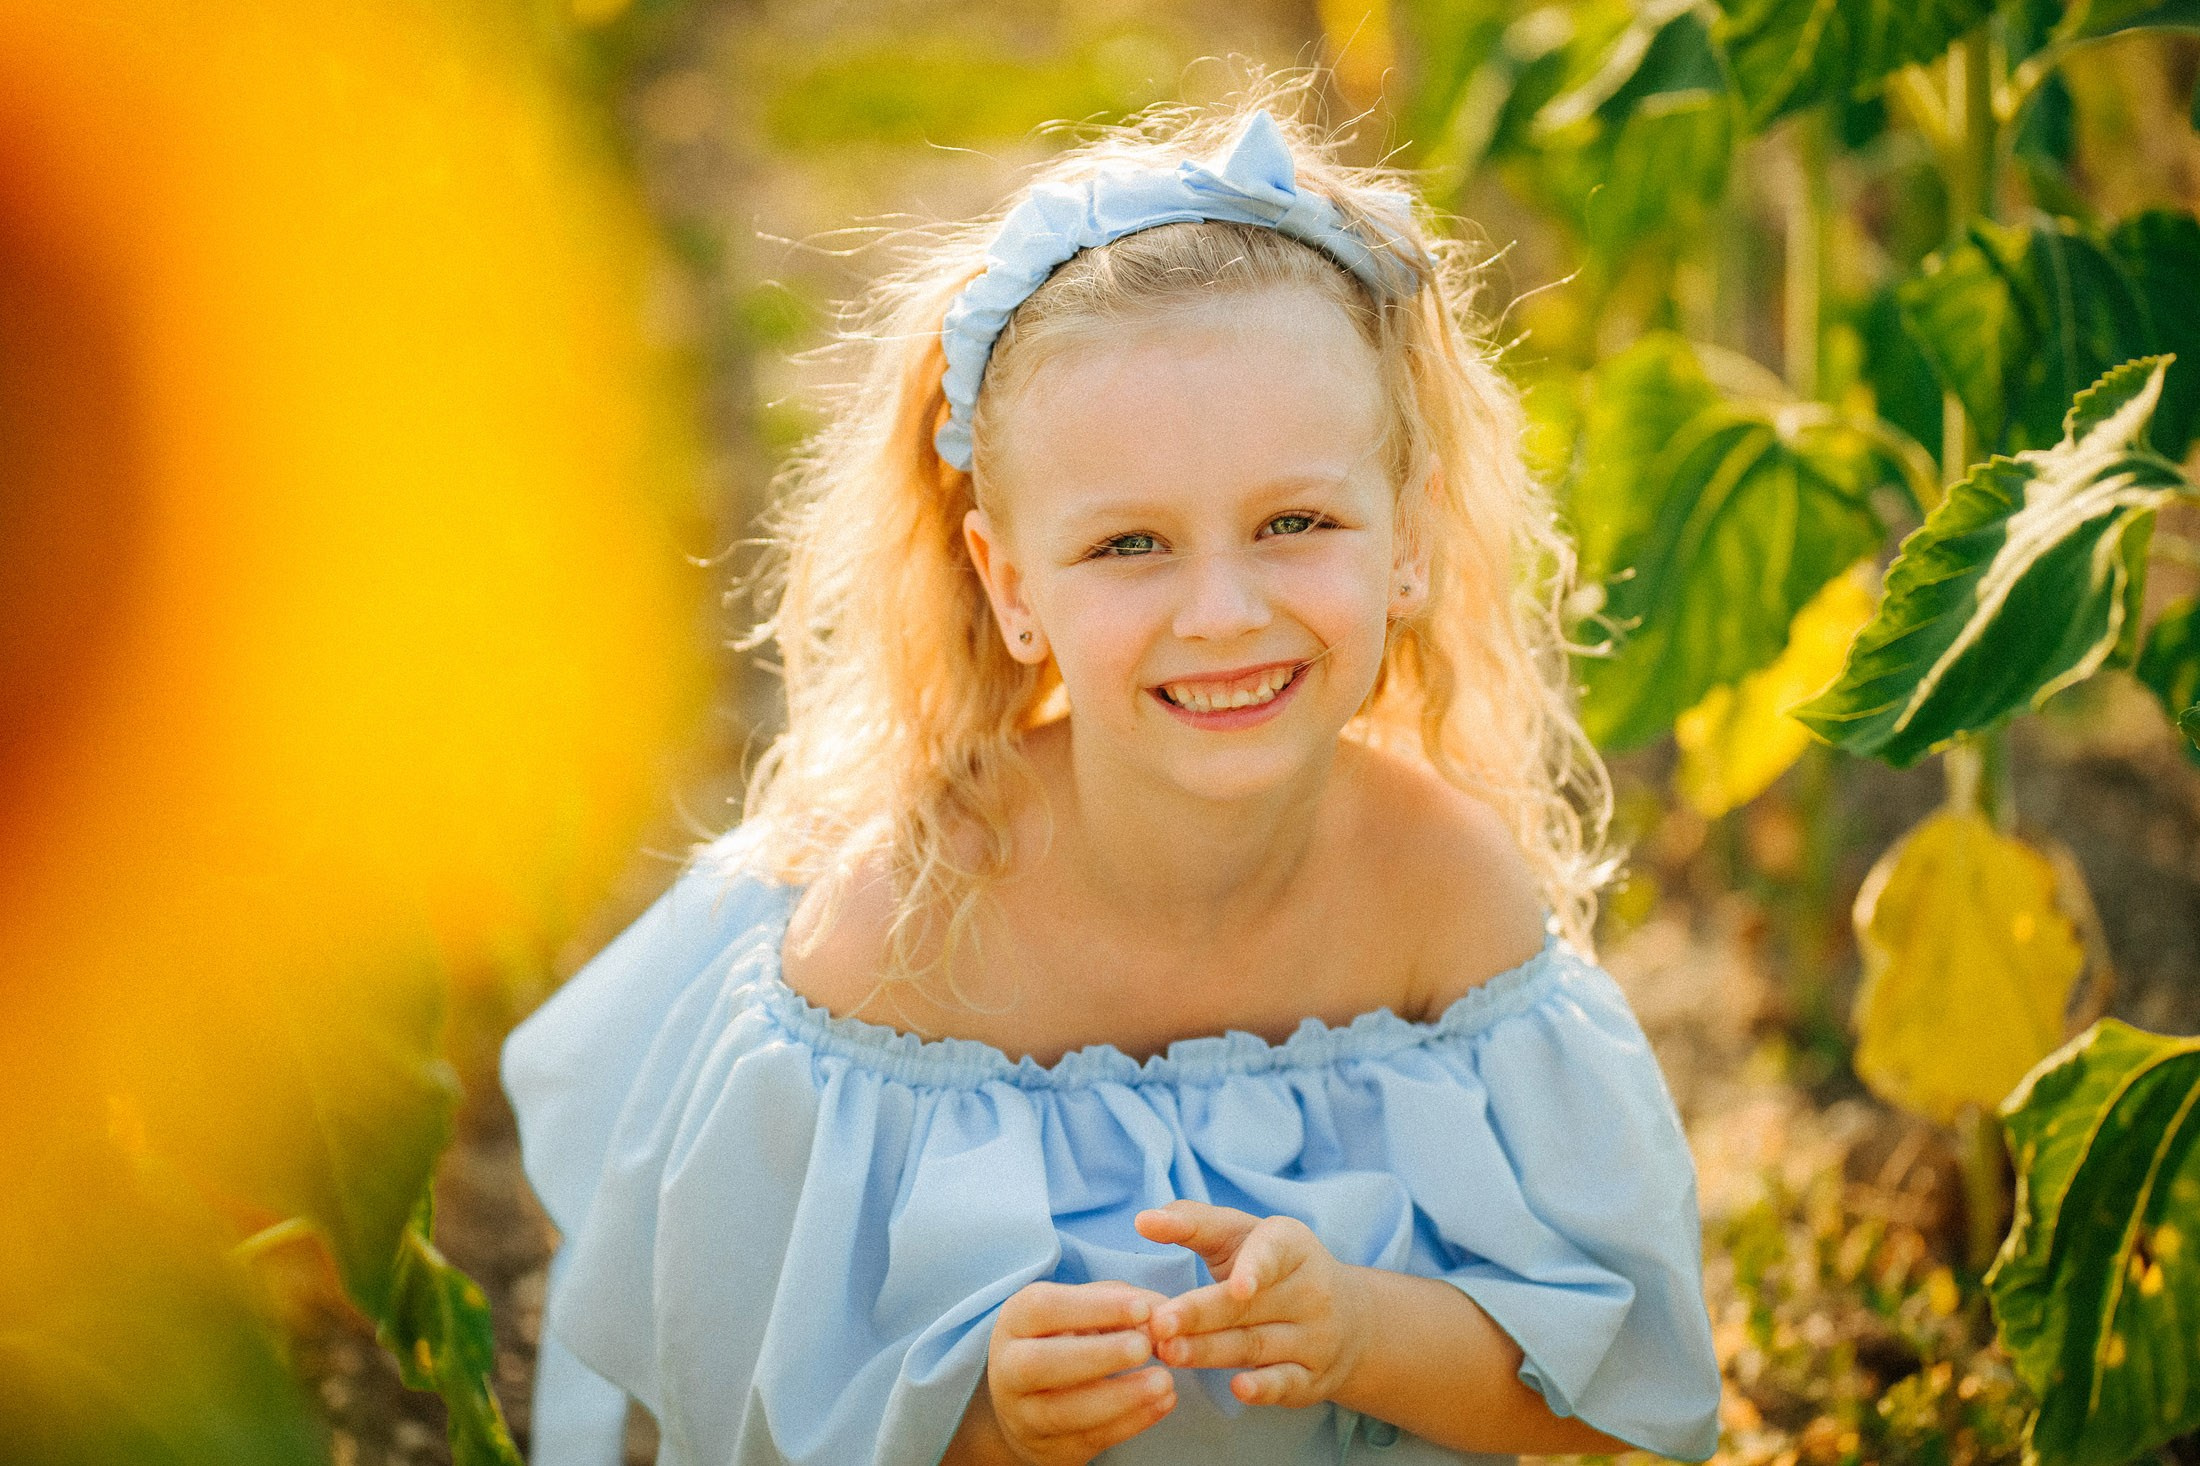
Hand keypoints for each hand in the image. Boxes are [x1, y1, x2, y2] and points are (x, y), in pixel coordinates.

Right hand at [984, 1279, 1176, 1465]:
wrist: (1033, 1404)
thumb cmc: (1068, 1339)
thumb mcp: (1086, 1310)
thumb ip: (1123, 1303)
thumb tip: (1160, 1315)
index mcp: (1015, 1321)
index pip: (1044, 1308)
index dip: (1092, 1308)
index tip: (1141, 1309)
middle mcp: (1008, 1368)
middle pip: (1040, 1363)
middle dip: (1097, 1355)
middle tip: (1144, 1348)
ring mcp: (1023, 1414)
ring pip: (1062, 1411)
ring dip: (1119, 1397)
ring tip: (1164, 1381)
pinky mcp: (1049, 1449)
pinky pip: (1090, 1439)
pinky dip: (1131, 1422)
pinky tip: (1162, 1403)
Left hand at [1133, 1200, 1368, 1408]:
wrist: (1348, 1320)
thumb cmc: (1270, 1267)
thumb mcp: (1240, 1235)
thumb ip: (1193, 1223)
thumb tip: (1143, 1220)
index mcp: (1291, 1246)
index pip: (1270, 1253)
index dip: (1254, 1269)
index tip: (1236, 1285)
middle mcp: (1309, 1290)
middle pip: (1248, 1306)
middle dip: (1201, 1315)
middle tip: (1158, 1324)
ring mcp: (1314, 1337)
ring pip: (1255, 1345)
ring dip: (1210, 1351)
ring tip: (1168, 1353)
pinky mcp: (1311, 1378)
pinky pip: (1286, 1383)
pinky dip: (1264, 1388)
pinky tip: (1238, 1389)